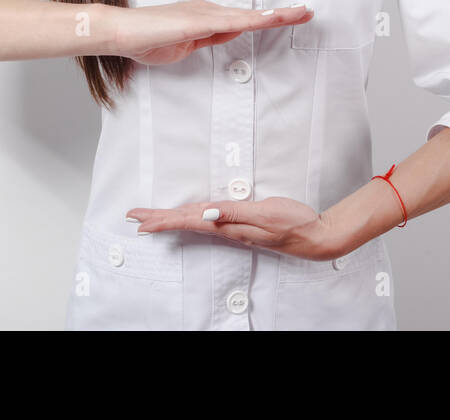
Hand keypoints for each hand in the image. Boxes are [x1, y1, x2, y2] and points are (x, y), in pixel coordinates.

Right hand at [107, 0, 313, 65]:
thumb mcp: (186, 46)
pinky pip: (232, 21)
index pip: (244, 19)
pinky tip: (269, 18)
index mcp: (206, 17)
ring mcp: (205, 13)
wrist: (122, 32)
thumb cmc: (147, 40)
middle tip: (307, 11)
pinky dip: (254, 19)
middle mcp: (209, 10)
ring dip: (276, 14)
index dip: (268, 18)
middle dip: (281, 13)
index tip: (289, 16)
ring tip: (300, 12)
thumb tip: (228, 34)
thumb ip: (207, 39)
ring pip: (249, 15)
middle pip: (253, 14)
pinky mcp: (198, 20)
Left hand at [125, 196, 345, 261]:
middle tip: (133, 217)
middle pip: (186, 221)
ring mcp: (234, 228)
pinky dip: (191, 217)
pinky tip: (188, 217)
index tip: (140, 221)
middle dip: (158, 219)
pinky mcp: (242, 224)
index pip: (188, 220)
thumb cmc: (294, 223)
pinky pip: (209, 221)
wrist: (315, 236)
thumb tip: (204, 213)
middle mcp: (227, 228)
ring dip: (171, 219)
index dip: (163, 219)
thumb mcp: (265, 214)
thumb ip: (234, 213)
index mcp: (228, 225)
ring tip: (151, 219)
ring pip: (194, 221)